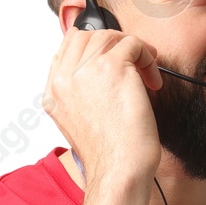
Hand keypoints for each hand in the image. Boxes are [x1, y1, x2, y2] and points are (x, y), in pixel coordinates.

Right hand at [42, 27, 163, 187]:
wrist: (118, 168)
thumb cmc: (109, 154)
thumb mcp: (81, 124)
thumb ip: (82, 98)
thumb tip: (104, 81)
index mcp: (52, 95)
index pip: (63, 52)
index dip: (90, 48)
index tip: (111, 54)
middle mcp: (63, 80)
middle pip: (83, 37)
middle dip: (112, 43)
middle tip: (134, 59)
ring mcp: (84, 70)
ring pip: (108, 36)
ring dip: (132, 48)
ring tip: (147, 69)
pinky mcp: (112, 67)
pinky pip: (132, 44)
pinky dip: (148, 56)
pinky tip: (153, 79)